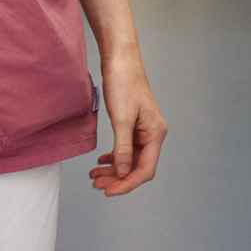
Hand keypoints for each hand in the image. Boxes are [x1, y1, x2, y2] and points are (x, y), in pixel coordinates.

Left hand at [88, 53, 167, 196]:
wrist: (120, 59)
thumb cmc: (124, 83)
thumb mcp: (121, 118)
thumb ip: (122, 147)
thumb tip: (122, 172)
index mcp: (155, 134)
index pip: (145, 170)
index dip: (127, 184)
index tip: (108, 191)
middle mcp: (152, 135)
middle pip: (137, 167)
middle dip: (117, 179)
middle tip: (96, 183)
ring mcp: (143, 130)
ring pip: (129, 160)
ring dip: (113, 170)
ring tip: (94, 175)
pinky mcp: (133, 125)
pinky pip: (125, 149)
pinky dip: (113, 157)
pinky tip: (101, 160)